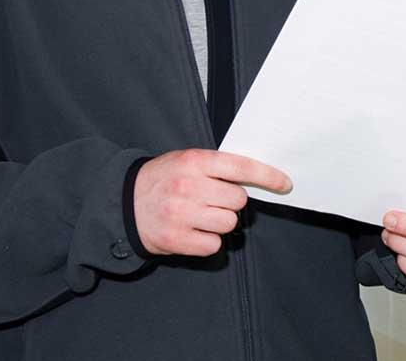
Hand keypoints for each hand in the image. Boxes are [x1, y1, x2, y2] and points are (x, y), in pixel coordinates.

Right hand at [133, 149, 290, 256]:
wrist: (121, 202)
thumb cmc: (162, 180)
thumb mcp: (186, 161)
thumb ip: (217, 167)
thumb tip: (255, 177)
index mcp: (194, 161)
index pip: (241, 167)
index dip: (268, 176)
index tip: (285, 183)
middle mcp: (188, 186)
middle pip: (238, 200)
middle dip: (231, 202)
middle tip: (212, 200)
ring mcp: (181, 214)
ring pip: (229, 223)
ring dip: (221, 222)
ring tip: (201, 216)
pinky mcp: (175, 239)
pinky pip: (213, 245)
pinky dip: (208, 241)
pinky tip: (193, 231)